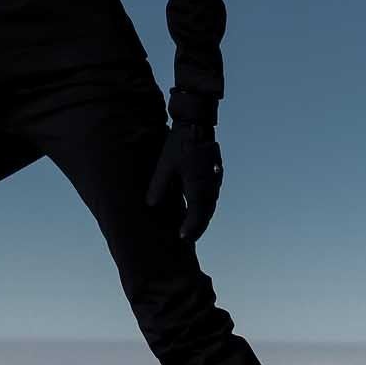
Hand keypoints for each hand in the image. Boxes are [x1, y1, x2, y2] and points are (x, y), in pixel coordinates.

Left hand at [145, 124, 223, 242]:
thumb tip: (150, 205)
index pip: (197, 214)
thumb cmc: (179, 144)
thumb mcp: (165, 166)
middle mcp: (210, 185)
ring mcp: (215, 179)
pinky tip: (196, 208)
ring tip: (192, 228)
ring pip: (210, 204)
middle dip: (198, 227)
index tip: (182, 238)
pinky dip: (204, 205)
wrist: (196, 125)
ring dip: (202, 217)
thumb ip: (158, 186)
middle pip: (206, 213)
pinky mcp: (215, 173)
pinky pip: (211, 195)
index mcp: (198, 185)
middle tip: (187, 239)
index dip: (190, 228)